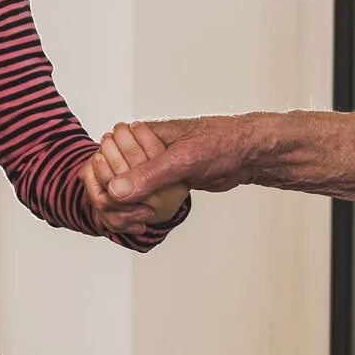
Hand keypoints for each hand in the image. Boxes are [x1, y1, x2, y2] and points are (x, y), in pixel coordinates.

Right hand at [97, 117, 268, 225]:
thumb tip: (116, 190)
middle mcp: (145, 147)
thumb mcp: (183, 160)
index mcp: (142, 133)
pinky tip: (146, 220)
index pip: (105, 158)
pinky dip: (141, 206)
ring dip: (127, 205)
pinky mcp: (167, 177)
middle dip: (115, 199)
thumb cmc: (221, 144)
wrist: (249, 152)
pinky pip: (145, 193)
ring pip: (128, 186)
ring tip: (139, 221)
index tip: (119, 203)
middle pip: (111, 174)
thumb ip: (149, 174)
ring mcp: (155, 163)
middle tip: (135, 216)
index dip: (106, 183)